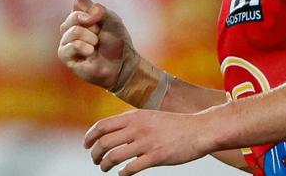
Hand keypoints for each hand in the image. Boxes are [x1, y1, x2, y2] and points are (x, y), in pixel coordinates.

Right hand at [58, 0, 137, 89]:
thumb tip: (78, 0)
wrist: (122, 63)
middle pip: (74, 16)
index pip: (79, 2)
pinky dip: (86, 48)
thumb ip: (96, 8)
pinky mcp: (65, 56)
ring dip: (91, 38)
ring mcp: (66, 41)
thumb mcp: (110, 19)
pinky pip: (72, 45)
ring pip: (74, 31)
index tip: (101, 19)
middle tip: (100, 35)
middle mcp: (70, 26)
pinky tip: (90, 53)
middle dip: (94, 26)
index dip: (93, 11)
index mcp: (80, 16)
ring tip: (95, 46)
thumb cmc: (116, 41)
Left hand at [84, 109, 211, 174]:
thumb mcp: (151, 116)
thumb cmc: (174, 125)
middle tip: (96, 160)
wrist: (199, 130)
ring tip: (105, 168)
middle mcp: (138, 128)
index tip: (86, 145)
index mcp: (135, 116)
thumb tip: (111, 132)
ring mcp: (147, 143)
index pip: (102, 125)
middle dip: (95, 154)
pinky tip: (123, 173)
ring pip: (113, 157)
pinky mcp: (156, 157)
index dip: (90, 137)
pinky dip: (122, 173)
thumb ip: (132, 122)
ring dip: (105, 165)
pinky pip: (130, 168)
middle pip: (103, 143)